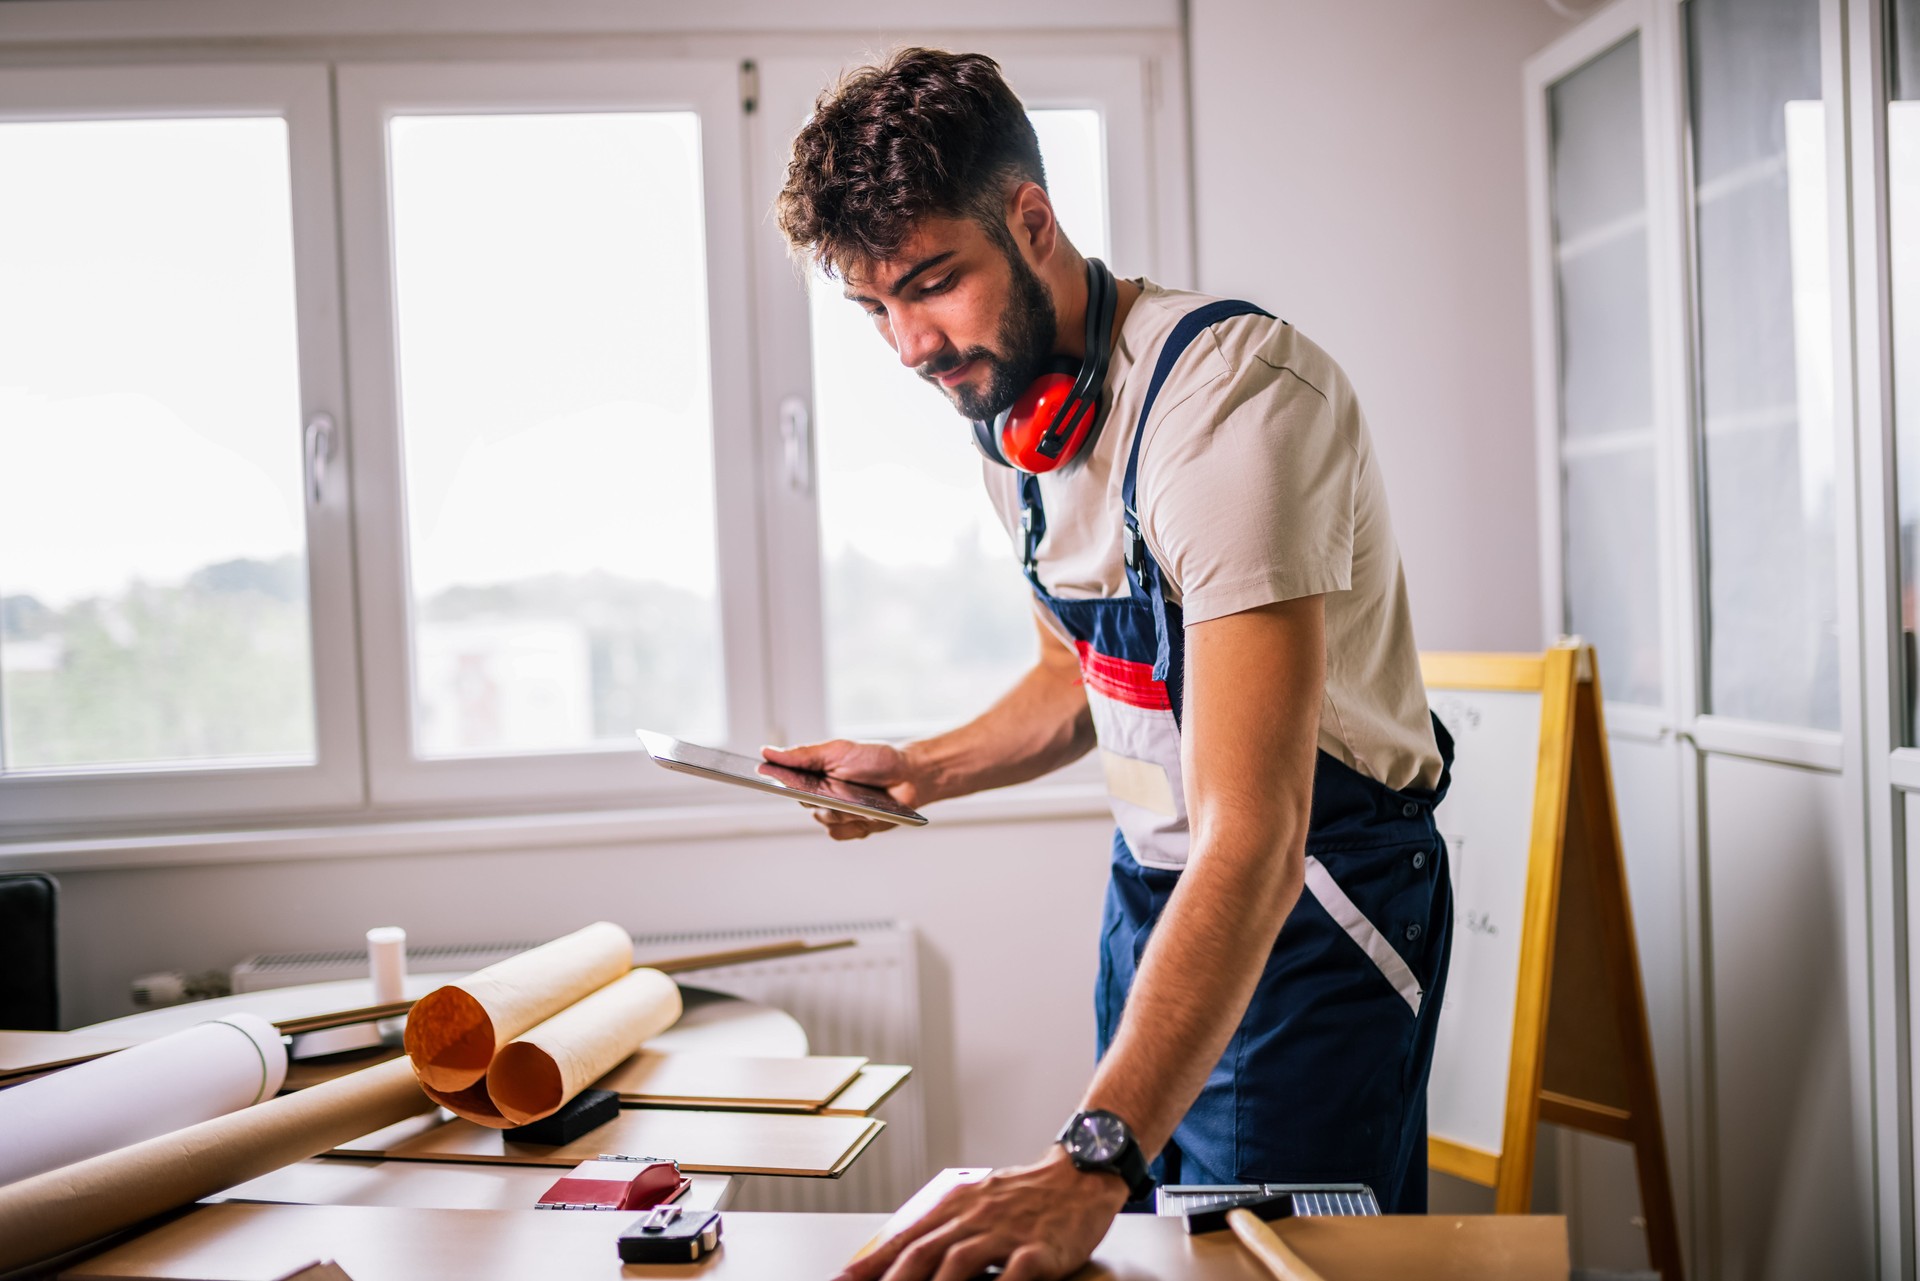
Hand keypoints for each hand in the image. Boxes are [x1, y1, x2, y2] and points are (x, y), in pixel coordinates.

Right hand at [761, 739, 933, 840]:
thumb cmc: (875, 759)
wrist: (910, 776)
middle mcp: (821, 794)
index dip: (775, 781)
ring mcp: (837, 812)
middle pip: (804, 802)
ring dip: (840, 810)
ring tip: (861, 799)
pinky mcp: (852, 827)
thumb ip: (803, 754)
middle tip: (835, 787)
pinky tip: (867, 815)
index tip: (764, 777)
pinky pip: (839, 833)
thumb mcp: (838, 750)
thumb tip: (767, 751)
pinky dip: (852, 825)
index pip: (785, 781)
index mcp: (814, 773)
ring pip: (822, 819)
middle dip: (819, 795)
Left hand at [835, 1147, 1128, 1280]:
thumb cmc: (1022, 1197)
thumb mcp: (972, 1205)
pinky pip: (1014, 1274)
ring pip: (960, 1264)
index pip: (900, 1241)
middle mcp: (973, 1218)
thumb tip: (890, 1262)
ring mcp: (1006, 1233)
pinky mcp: (1040, 1249)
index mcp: (951, 1208)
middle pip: (922, 1254)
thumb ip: (935, 1234)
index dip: (867, 1268)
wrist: (1079, 1175)